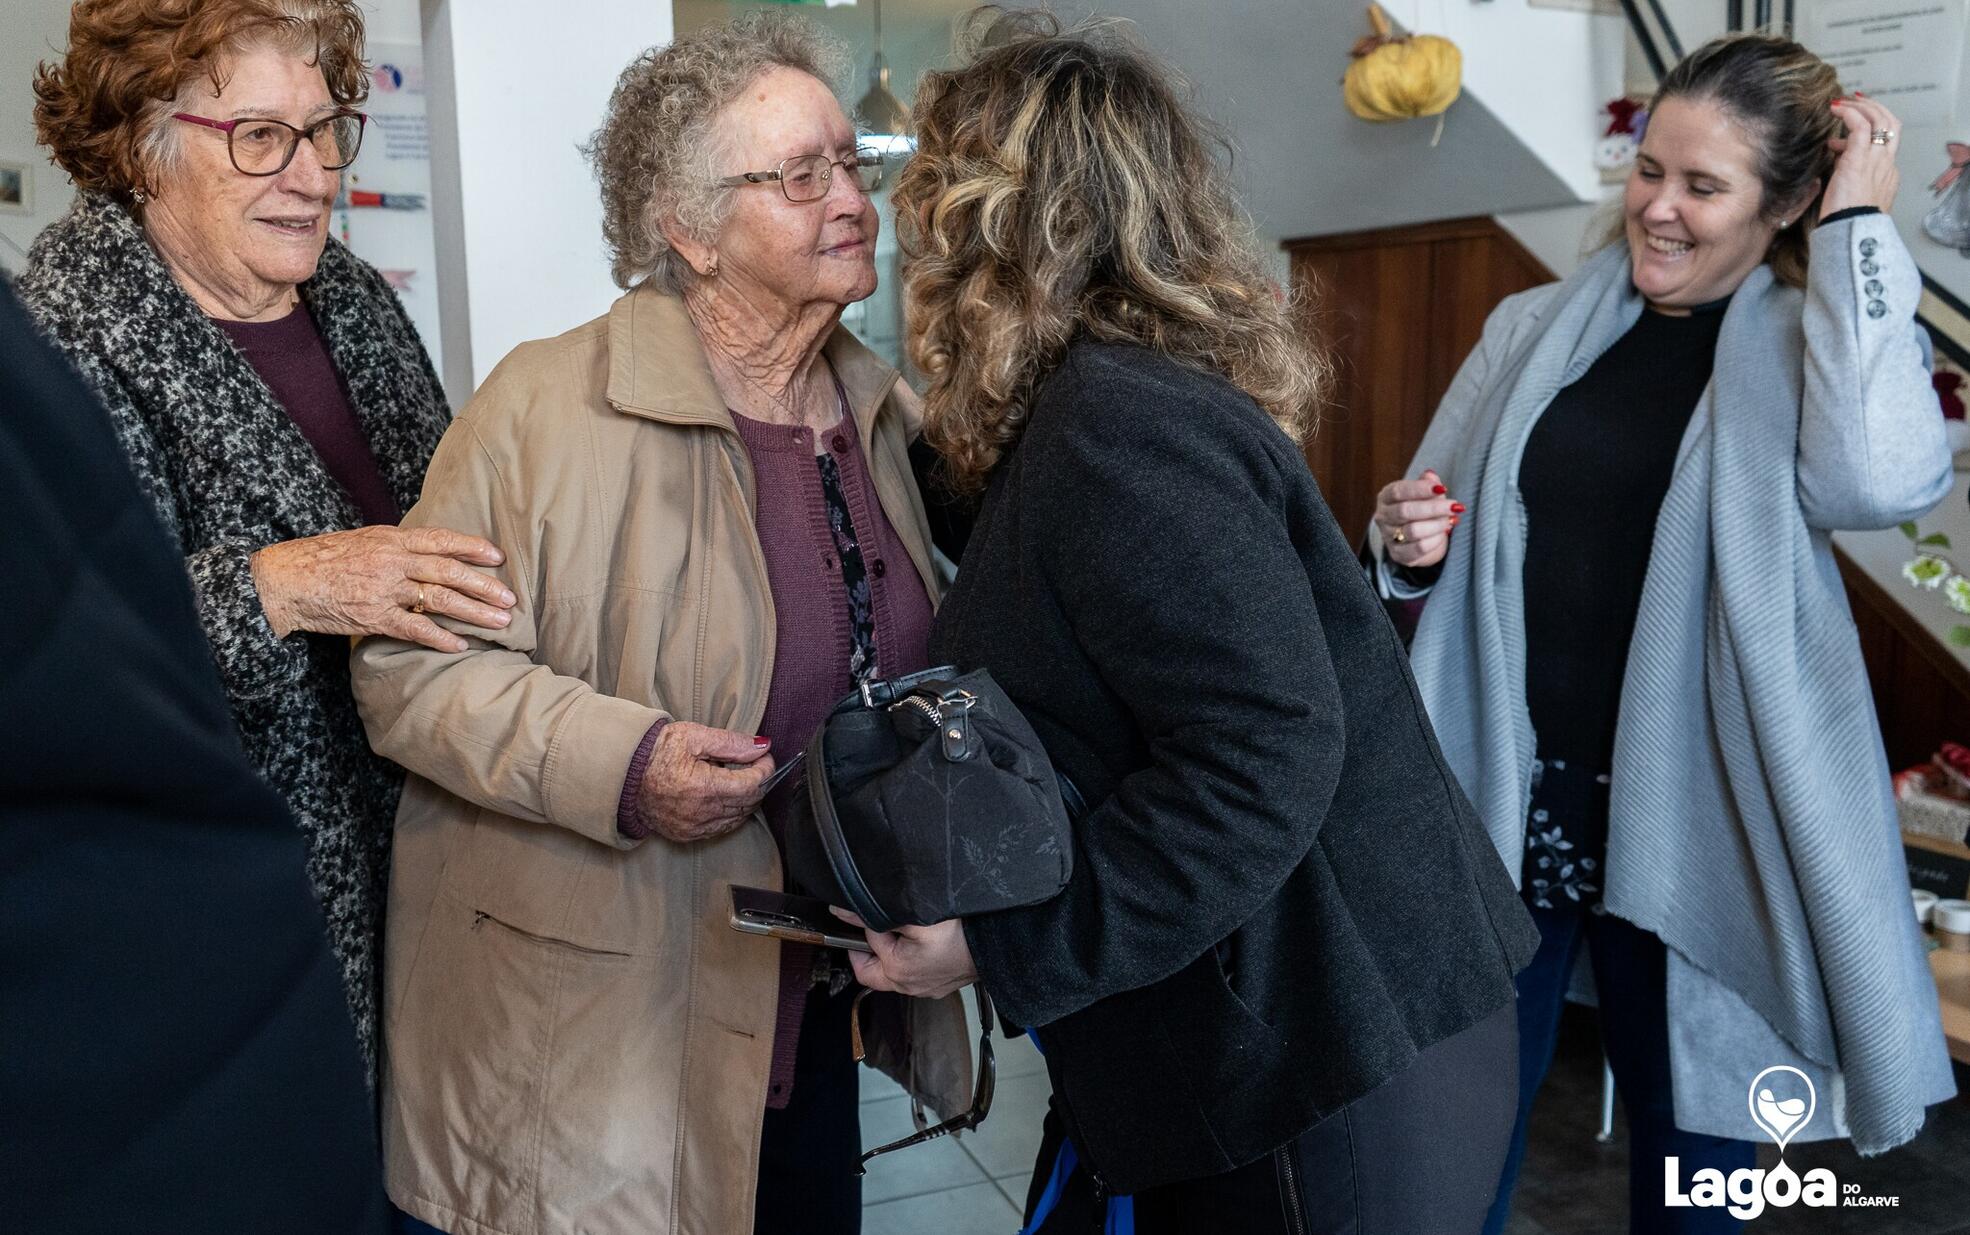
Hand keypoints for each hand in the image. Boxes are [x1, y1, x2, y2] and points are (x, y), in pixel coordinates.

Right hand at [250, 525, 514, 652]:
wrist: (287, 579)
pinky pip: (415, 629)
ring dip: (474, 612)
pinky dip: (440, 638)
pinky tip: (460, 646)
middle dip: (484, 585)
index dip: (472, 547)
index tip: (498, 557)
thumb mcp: (363, 540)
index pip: (441, 540)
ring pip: (440, 600)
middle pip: (449, 571)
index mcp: (392, 539)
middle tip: (511, 597)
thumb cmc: (323, 558)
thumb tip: (428, 552)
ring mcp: (385, 590)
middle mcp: (393, 561)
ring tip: (501, 622)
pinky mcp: (374, 617)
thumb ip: (397, 546)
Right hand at [634, 722, 773, 842]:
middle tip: (754, 764)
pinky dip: (730, 813)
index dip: (765, 769)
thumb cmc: (656, 752)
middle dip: (758, 782)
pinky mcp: (687, 835)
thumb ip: (731, 743)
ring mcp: (693, 828)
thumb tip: (762, 746)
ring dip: (745, 798)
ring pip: (738, 818)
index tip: (764, 756)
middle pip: (748, 803)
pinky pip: (722, 828)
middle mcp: (700, 813)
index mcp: (702, 787)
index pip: (752, 784)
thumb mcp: (693, 737)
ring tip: (737, 776)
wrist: (622, 774)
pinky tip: (724, 795)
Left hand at [835, 911, 977, 998]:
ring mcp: (926, 989)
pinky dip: (912, 958)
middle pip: (872, 970)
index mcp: (897, 972)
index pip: (865, 944)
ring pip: (894, 972)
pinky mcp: (940, 985)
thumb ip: (876, 917)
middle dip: (870, 947)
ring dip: (893, 952)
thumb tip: (844, 913)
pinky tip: (924, 942)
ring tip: (904, 929)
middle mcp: (908, 987)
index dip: (863, 922)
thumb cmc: (961, 933)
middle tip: (877, 924)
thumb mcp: (914, 917)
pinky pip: (915, 973)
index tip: (865, 908)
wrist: (999, 946)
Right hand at [1373, 467, 1461, 567]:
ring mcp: (1388, 537)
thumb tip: (1431, 476)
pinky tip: (1444, 533)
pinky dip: (1436, 540)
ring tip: (1452, 520)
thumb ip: (1428, 483)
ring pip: (1413, 531)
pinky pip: (1419, 548)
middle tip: (1454, 506)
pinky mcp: (1398, 554)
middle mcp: (1383, 516)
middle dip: (1433, 508)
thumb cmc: (1422, 509)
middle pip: (1405, 511)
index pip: (1399, 491)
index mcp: (1386, 497)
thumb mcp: (1425, 493)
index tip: (1442, 488)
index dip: (1420, 489)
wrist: (1419, 537)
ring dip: (1437, 525)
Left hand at [1822, 93, 1901, 216]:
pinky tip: (1835, 109)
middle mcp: (1887, 164)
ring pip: (1880, 120)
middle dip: (1875, 109)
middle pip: (1892, 125)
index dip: (1867, 134)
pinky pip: (1860, 126)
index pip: (1885, 144)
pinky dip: (1849, 113)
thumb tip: (1837, 157)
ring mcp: (1876, 160)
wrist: (1849, 232)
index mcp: (1887, 175)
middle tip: (1856, 101)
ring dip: (1861, 107)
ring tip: (1841, 103)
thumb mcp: (1851, 193)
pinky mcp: (1859, 159)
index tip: (1846, 132)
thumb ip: (1847, 173)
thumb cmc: (1845, 220)